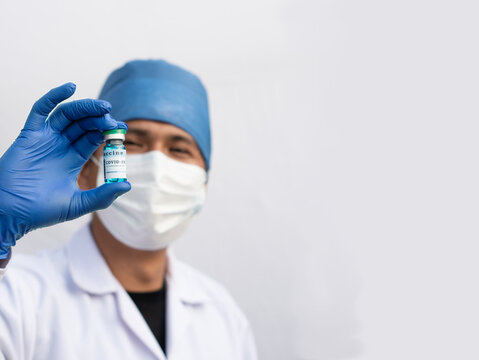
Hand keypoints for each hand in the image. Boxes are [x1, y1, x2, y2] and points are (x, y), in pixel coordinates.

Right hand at [0, 83, 130, 257]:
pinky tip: (70, 88)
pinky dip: (54, 97)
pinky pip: (40, 111)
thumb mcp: (78, 204)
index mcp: (73, 159)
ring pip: (68, 115)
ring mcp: (45, 139)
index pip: (94, 137)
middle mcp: (60, 146)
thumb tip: (127, 186)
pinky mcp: (29, 135)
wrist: (11, 214)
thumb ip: (102, 196)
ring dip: (85, 107)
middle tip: (112, 119)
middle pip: (83, 124)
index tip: (121, 128)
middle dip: (99, 118)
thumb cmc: (41, 211)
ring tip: (102, 106)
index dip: (107, 131)